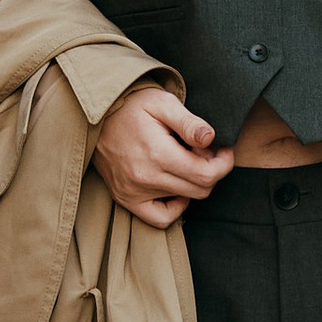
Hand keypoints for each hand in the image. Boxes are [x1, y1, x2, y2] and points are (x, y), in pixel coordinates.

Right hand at [90, 80, 231, 226]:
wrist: (97, 115)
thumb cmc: (132, 105)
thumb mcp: (163, 102)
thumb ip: (189, 122)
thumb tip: (210, 138)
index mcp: (158, 154)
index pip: (207, 175)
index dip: (224, 164)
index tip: (223, 150)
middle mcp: (146, 178)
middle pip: (200, 190)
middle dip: (212, 171)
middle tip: (204, 152)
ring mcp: (134, 192)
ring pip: (184, 200)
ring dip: (192, 182)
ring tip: (183, 160)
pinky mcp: (126, 199)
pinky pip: (160, 219)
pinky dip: (174, 207)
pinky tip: (175, 187)